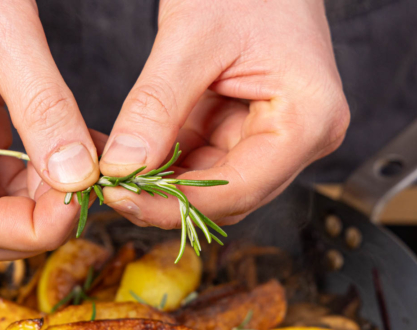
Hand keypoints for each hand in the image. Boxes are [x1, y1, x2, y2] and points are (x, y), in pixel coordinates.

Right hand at [0, 0, 99, 265]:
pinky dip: (33, 178)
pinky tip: (69, 151)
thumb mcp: (7, 33)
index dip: (35, 231)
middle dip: (35, 226)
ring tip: (85, 167)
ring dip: (38, 205)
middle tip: (86, 190)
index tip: (86, 201)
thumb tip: (79, 178)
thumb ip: (44, 109)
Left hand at [99, 0, 349, 227]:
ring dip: (159, 183)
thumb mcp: (192, 38)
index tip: (118, 196)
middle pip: (226, 197)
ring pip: (209, 186)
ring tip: (111, 169)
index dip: (173, 204)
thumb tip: (120, 169)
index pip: (237, 190)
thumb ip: (155, 106)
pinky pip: (200, 161)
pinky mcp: (245, 128)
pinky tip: (127, 153)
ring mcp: (274, 136)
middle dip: (164, 198)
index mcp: (307, 121)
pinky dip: (162, 161)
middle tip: (108, 190)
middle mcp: (299, 140)